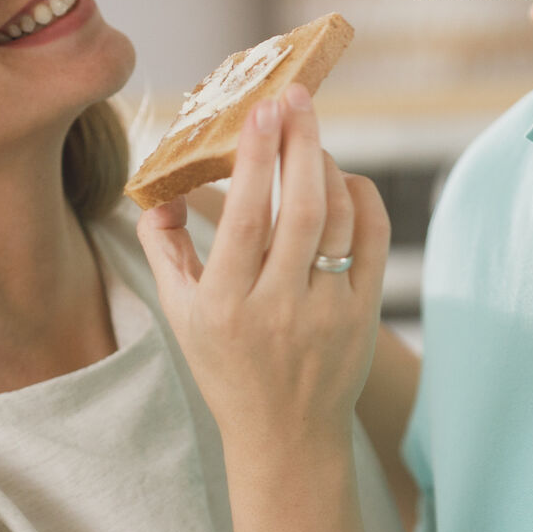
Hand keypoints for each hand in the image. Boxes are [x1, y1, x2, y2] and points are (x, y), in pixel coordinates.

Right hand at [135, 87, 386, 455]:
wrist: (286, 436)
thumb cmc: (226, 367)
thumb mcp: (179, 315)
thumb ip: (162, 249)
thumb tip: (159, 191)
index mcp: (225, 305)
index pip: (247, 217)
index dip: (257, 157)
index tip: (262, 108)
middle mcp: (279, 308)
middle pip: (302, 208)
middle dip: (302, 142)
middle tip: (297, 95)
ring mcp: (329, 312)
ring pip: (341, 218)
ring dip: (329, 166)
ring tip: (310, 138)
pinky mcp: (366, 315)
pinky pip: (373, 239)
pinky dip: (362, 198)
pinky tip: (343, 179)